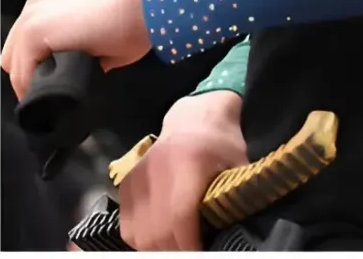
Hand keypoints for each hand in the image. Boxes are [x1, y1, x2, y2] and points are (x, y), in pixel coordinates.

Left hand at [0, 0, 150, 103]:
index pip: (23, 46)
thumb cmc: (129, 19)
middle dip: (31, 74)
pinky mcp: (34, 33)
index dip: (35, 67)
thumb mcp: (89, 30)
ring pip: (15, 69)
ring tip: (62, 85)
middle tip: (57, 84)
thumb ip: (68, 47)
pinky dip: (36, 87)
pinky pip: (22, 75)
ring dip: (34, 82)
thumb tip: (64, 71)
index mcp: (47, 1)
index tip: (53, 79)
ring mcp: (32, 17)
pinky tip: (59, 84)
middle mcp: (34, 5)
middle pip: (12, 57)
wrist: (142, 9)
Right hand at [116, 90, 246, 252]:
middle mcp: (156, 172)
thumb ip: (231, 198)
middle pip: (156, 232)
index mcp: (189, 164)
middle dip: (174, 251)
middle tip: (190, 252)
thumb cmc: (222, 142)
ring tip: (177, 247)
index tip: (201, 253)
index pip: (180, 218)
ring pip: (138, 235)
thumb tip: (229, 234)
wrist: (194, 116)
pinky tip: (160, 239)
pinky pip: (128, 228)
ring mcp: (136, 179)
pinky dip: (142, 240)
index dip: (189, 245)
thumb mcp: (238, 165)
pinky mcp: (124, 185)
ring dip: (157, 249)